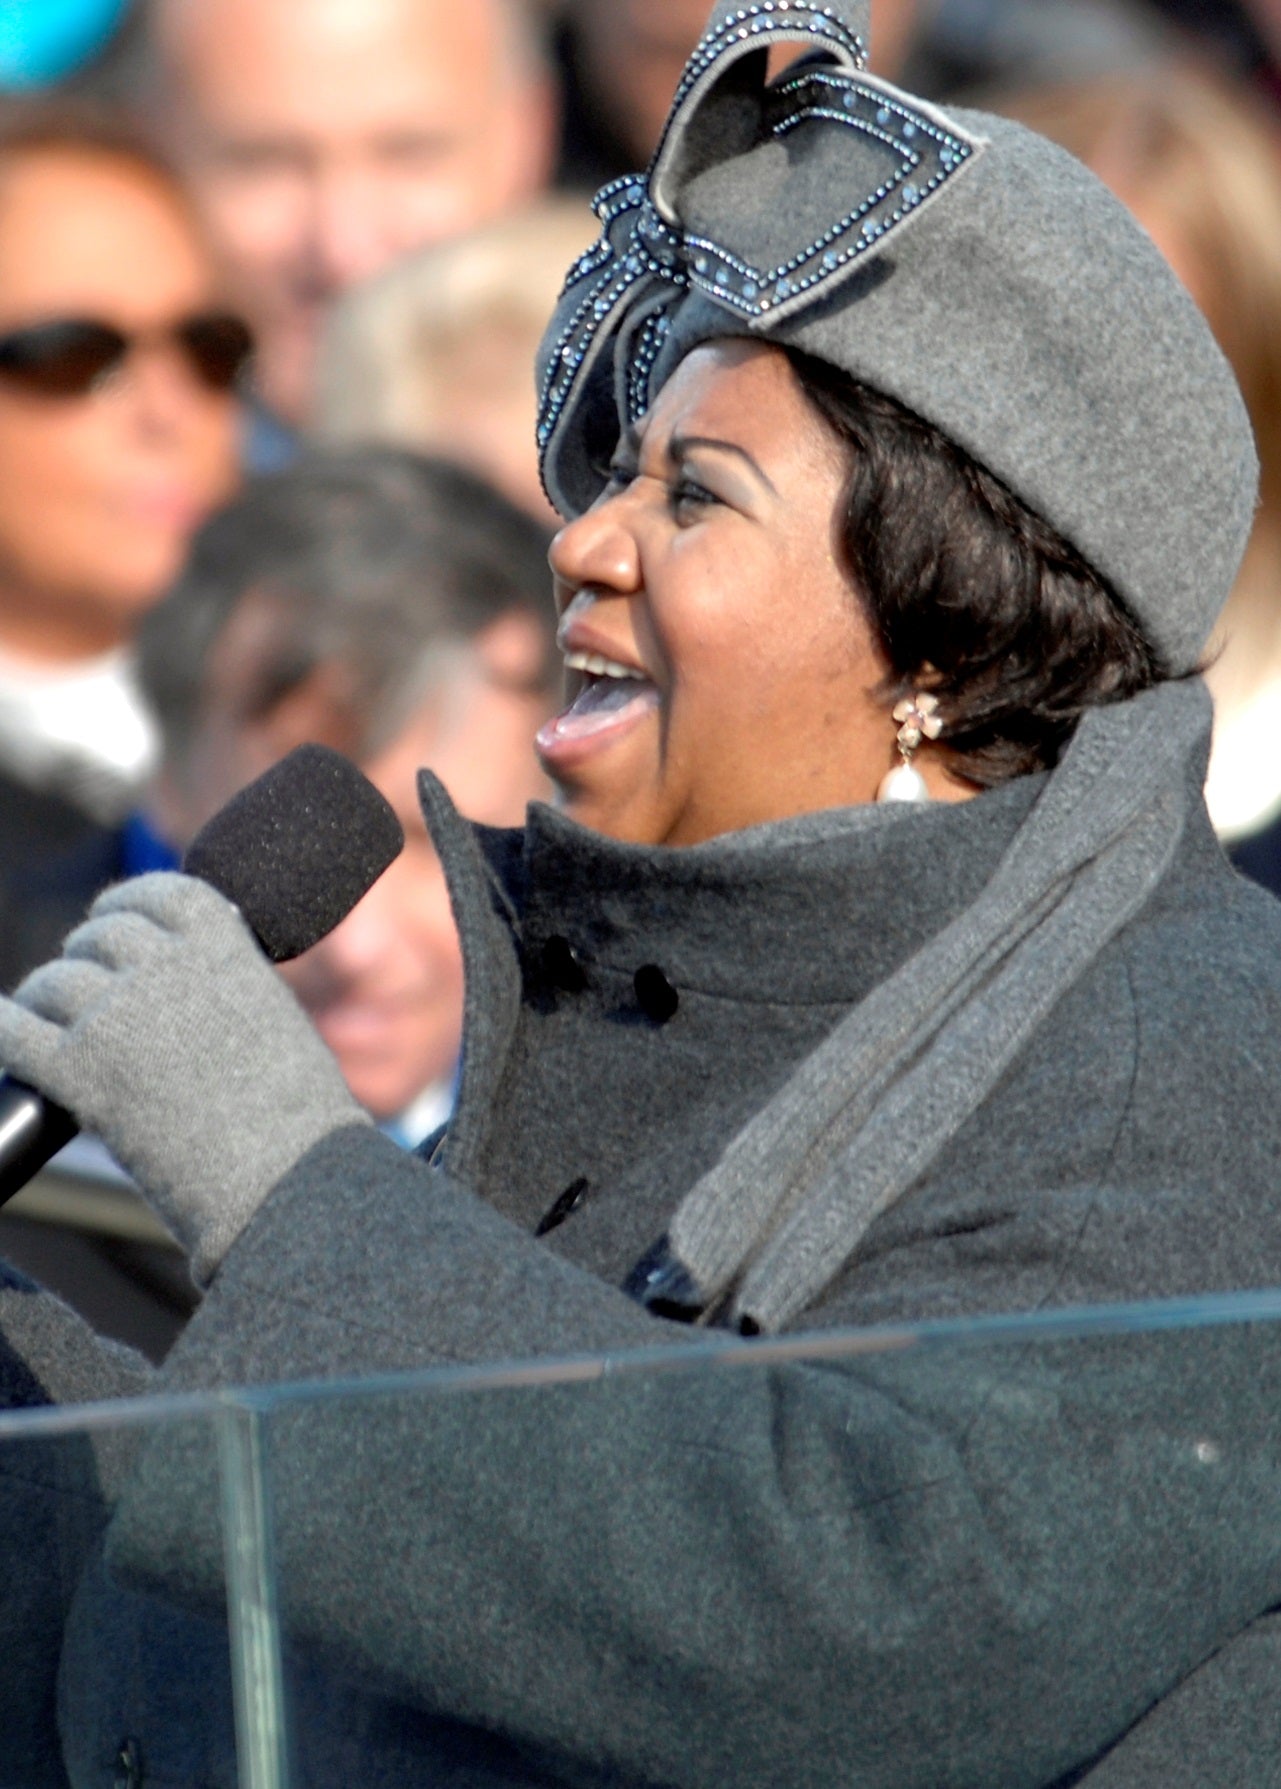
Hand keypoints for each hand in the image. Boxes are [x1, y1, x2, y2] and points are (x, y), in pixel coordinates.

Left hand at [0, 873, 368, 1281]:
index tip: (115, 919)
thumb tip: (179, 983)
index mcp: (223, 946)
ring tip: (47, 1024)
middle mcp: (166, 967)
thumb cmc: (295, 1115)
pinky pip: (14, 1031)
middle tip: (87, 990)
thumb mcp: (271, 1016)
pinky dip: (5, 1029)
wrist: (288, 1174)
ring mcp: (119, 1016)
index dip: (127, 905)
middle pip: (99, 937)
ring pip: (53, 982)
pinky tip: (9, 1038)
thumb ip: (222, 985)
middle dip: (88, 957)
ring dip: (46, 998)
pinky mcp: (80, 1070)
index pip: (156, 894)